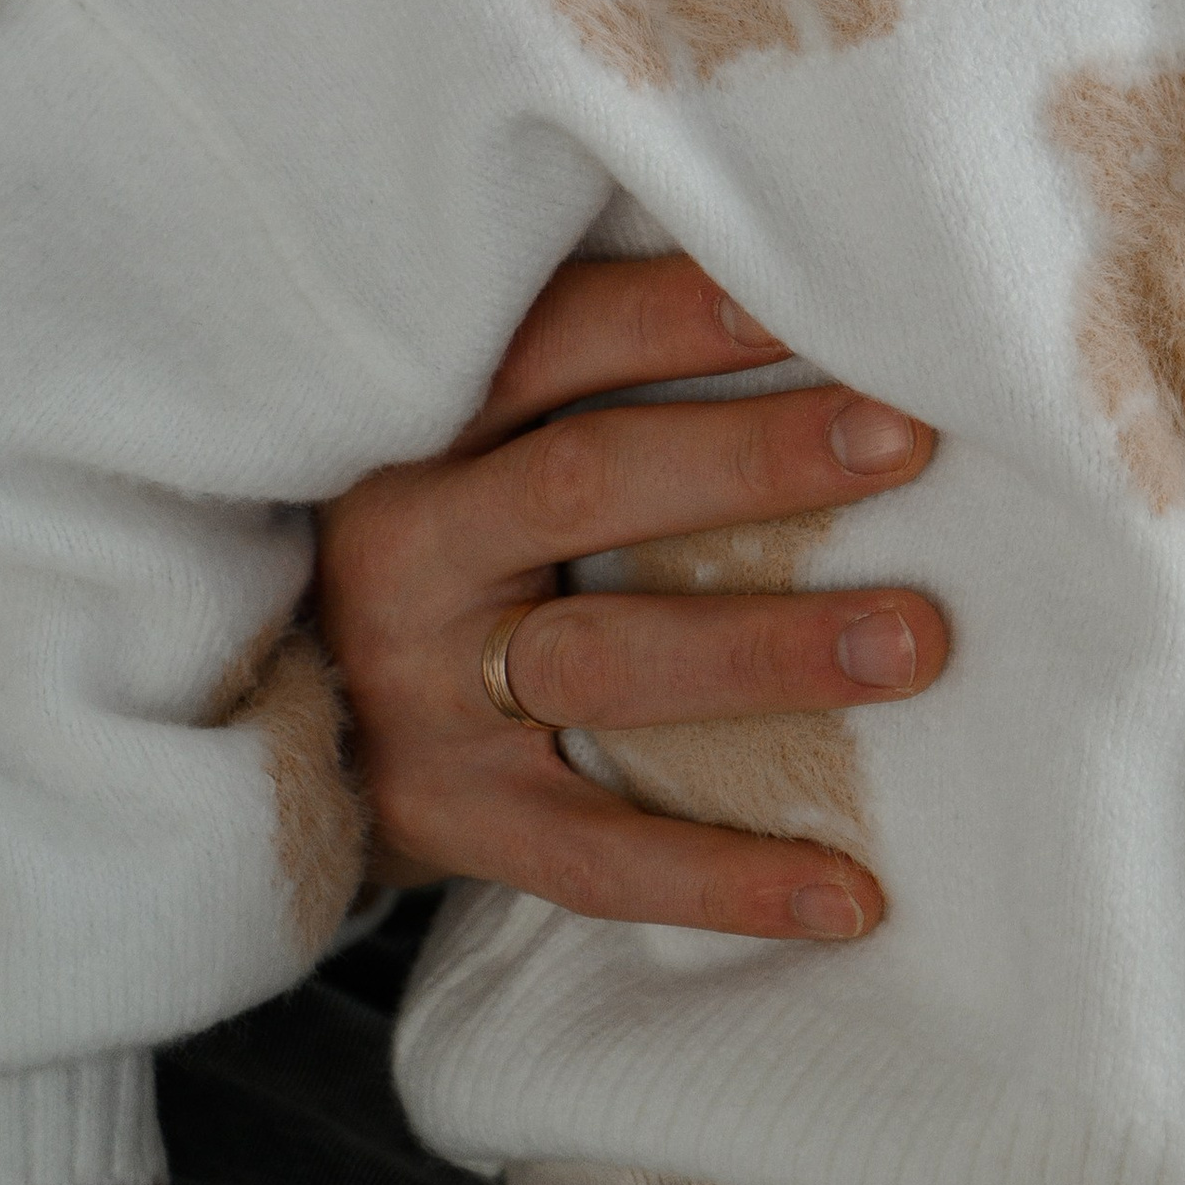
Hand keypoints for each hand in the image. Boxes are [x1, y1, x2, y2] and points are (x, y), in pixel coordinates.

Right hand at [317, 253, 946, 940]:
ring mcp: (426, 694)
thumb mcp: (465, 428)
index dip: (680, 315)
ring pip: (604, 662)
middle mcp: (413, 546)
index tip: (816, 294)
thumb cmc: (434, 521)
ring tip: (914, 642)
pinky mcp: (455, 820)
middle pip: (587, 484)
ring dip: (768, 650)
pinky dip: (726, 878)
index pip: (554, 340)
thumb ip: (583, 369)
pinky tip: (851, 892)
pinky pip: (596, 856)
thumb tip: (791, 292)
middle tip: (905, 437)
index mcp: (422, 422)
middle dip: (756, 459)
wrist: (270, 705)